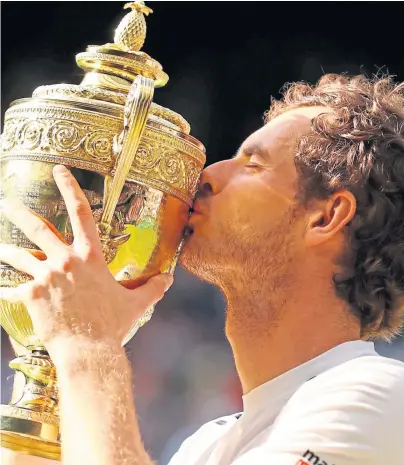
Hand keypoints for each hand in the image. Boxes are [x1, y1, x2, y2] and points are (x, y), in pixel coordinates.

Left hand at [0, 165, 172, 352]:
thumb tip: (169, 279)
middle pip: (37, 228)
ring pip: (18, 255)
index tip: (58, 171)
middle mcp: (66, 260)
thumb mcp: (137, 303)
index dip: (69, 187)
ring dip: (5, 249)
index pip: (81, 212)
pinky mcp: (31, 295)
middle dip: (18, 212)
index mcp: (90, 256)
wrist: (89, 349)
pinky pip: (11, 289)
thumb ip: (153, 287)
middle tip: (5, 202)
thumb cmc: (113, 324)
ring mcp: (46, 276)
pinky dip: (4, 288)